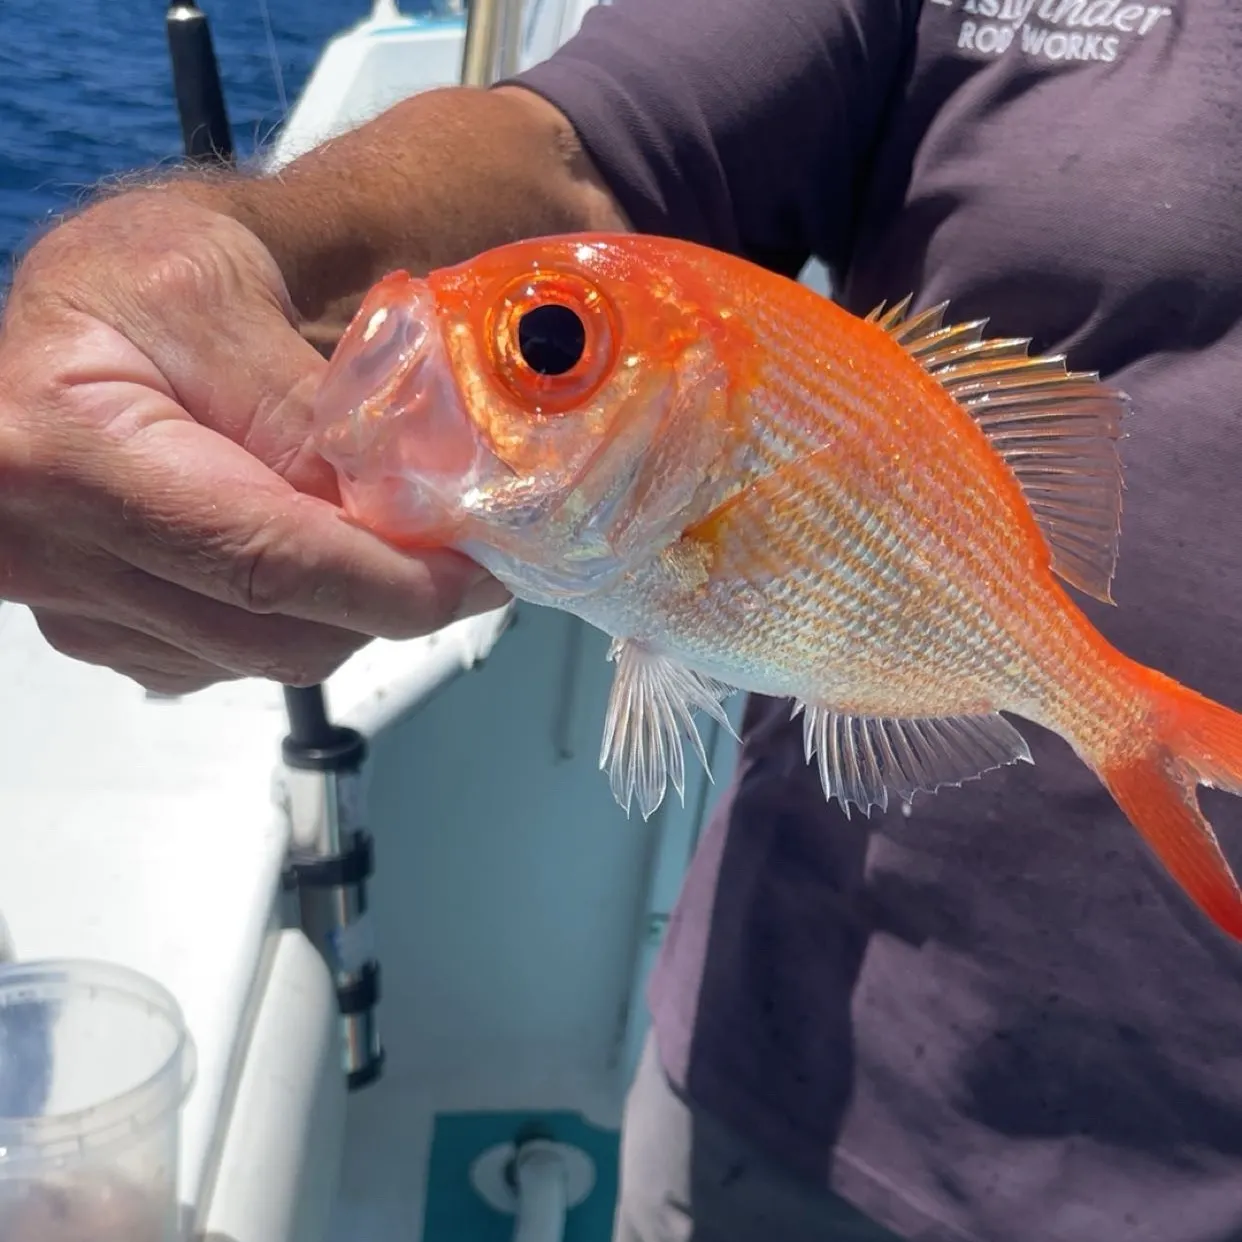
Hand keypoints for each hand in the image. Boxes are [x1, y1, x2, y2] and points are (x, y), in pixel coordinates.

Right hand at [0, 190, 509, 693]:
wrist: (81, 311)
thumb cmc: (138, 281)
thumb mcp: (227, 298)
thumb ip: (314, 410)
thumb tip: (418, 505)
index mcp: (71, 453)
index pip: (266, 560)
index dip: (391, 580)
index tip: (475, 571)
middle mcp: (48, 550)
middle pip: (274, 630)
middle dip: (388, 598)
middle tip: (457, 552)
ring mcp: (73, 606)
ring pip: (267, 656)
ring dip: (349, 607)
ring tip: (375, 528)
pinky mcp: (105, 633)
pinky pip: (240, 658)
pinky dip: (301, 615)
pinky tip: (305, 547)